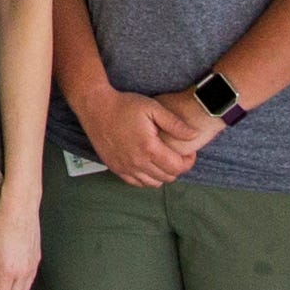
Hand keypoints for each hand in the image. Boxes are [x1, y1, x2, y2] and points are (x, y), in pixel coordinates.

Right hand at [75, 79, 203, 187]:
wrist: (96, 107)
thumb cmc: (124, 106)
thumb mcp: (153, 108)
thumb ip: (175, 124)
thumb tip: (194, 135)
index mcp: (149, 148)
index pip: (177, 167)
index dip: (188, 162)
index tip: (189, 152)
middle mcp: (137, 162)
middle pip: (167, 177)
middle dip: (177, 167)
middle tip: (177, 154)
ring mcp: (125, 168)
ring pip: (153, 183)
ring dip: (162, 174)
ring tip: (162, 159)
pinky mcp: (116, 168)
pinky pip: (137, 183)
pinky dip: (147, 178)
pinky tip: (148, 164)